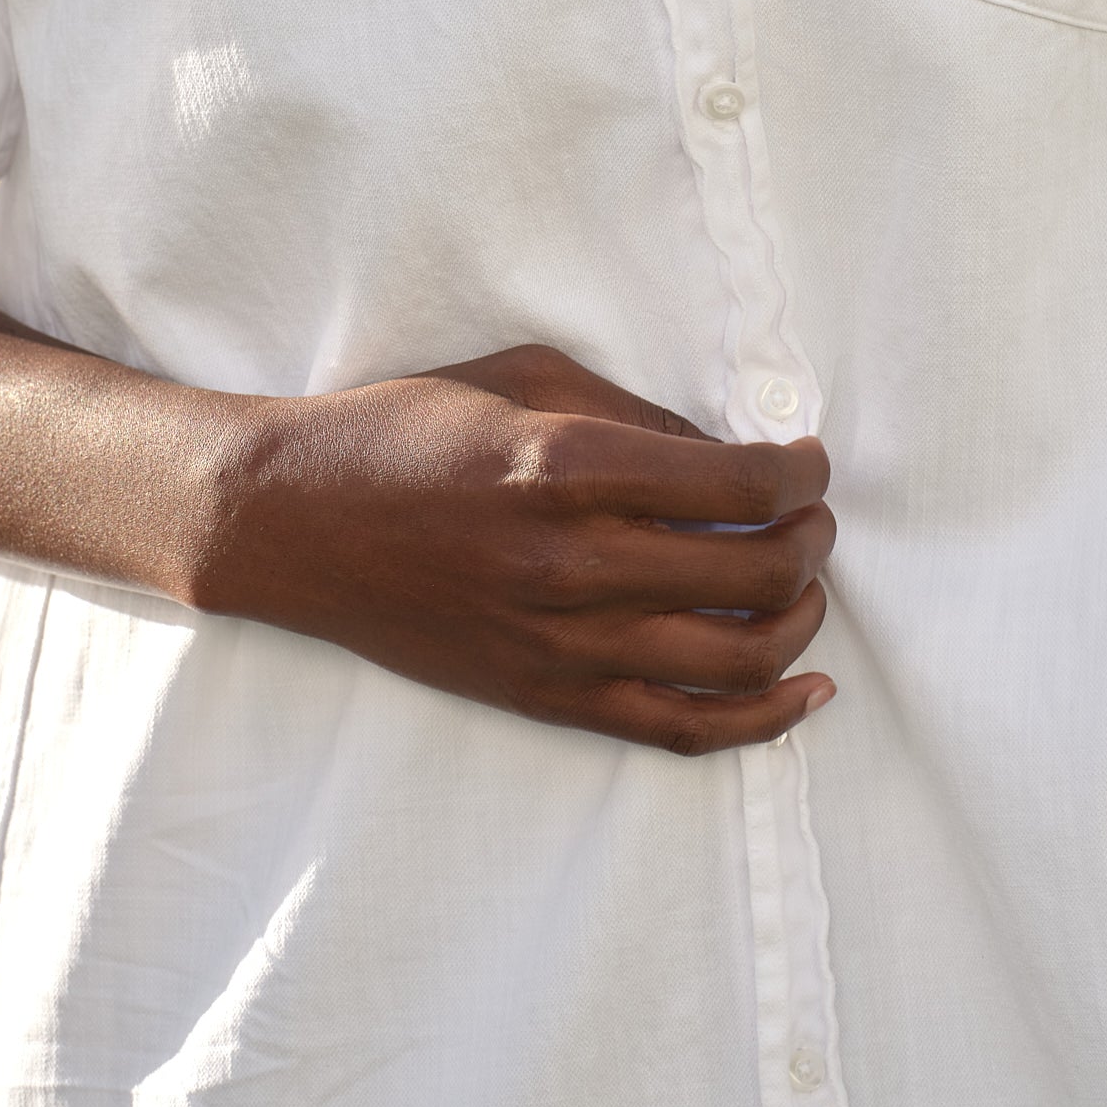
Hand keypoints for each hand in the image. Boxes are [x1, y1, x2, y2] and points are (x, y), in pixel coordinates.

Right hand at [182, 342, 835, 754]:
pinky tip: (807, 688)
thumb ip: (638, 415)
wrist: (295, 522)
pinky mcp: (547, 698)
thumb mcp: (528, 378)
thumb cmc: (407, 431)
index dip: (801, 474)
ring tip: (802, 587)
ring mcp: (560, 643)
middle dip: (810, 539)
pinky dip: (763, 719)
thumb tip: (732, 455)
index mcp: (568, 466)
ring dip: (800, 621)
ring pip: (737, 659)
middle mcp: (572, 562)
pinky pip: (683, 728)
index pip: (739, 484)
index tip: (809, 463)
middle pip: (753, 570)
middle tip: (810, 517)